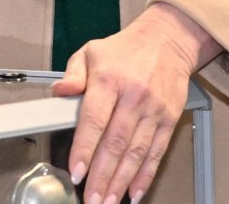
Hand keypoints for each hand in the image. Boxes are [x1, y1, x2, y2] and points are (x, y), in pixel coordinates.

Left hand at [52, 3, 220, 203]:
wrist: (166, 40)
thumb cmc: (125, 49)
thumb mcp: (91, 51)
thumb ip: (73, 74)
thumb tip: (59, 92)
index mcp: (109, 78)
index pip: (95, 119)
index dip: (85, 148)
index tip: (76, 171)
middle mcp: (133, 95)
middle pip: (116, 142)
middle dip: (102, 175)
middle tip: (91, 198)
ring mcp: (153, 109)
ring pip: (136, 152)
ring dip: (121, 181)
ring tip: (109, 200)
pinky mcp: (169, 118)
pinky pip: (157, 151)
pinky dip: (146, 175)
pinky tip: (135, 192)